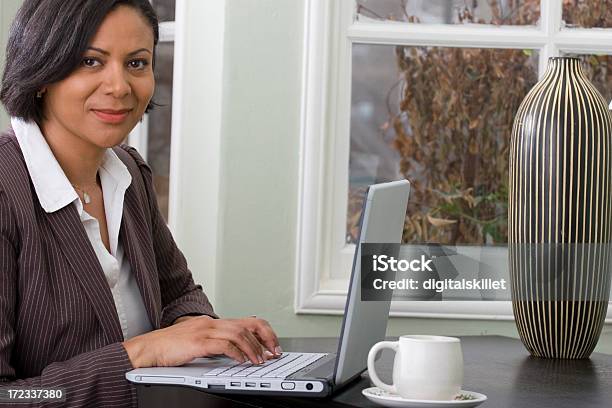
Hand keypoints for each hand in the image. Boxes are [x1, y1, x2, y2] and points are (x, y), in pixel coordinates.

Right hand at [122, 316, 281, 368]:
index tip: (271, 346)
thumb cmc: (169, 348)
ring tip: (260, 360)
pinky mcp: (198, 342)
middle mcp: (211, 322)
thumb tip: (235, 352)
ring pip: (240, 334)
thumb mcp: (197, 341)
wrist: (147, 349)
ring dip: (254, 349)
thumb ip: (215, 343)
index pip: (247, 321)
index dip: (263, 333)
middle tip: (273, 352)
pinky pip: (224, 345)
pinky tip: (242, 361)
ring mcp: (205, 330)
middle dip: (266, 338)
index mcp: (213, 322)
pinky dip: (237, 353)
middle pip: (248, 324)